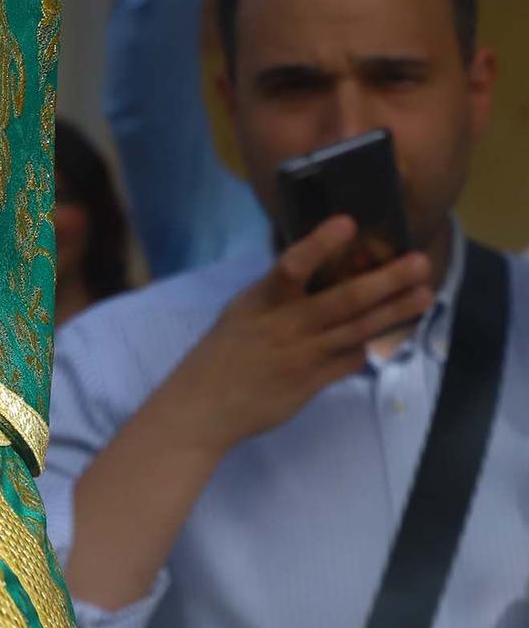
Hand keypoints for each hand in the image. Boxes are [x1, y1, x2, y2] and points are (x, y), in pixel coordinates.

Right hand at [158, 217, 431, 454]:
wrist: (204, 404)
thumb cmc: (222, 352)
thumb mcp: (242, 312)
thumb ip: (277, 295)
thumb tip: (316, 273)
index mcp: (261, 300)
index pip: (291, 266)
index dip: (320, 244)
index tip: (347, 223)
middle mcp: (285, 324)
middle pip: (343, 299)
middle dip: (385, 280)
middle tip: (419, 262)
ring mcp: (302, 354)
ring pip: (357, 329)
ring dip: (394, 311)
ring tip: (424, 295)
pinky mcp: (312, 382)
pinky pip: (350, 360)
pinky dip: (368, 346)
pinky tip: (389, 334)